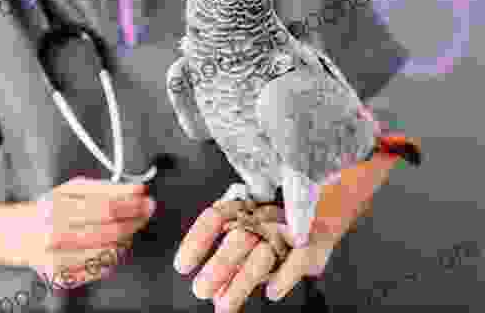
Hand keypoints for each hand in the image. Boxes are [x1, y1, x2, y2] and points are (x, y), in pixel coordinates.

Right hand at [9, 176, 155, 289]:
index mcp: (58, 207)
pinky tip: (112, 247)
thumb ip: (105, 188)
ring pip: (109, 252)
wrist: (21, 235)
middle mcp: (55, 233)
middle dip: (135, 220)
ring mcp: (58, 258)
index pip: (106, 206)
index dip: (132, 203)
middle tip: (146, 212)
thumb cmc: (51, 209)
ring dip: (126, 239)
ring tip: (126, 230)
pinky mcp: (62, 276)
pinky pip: (100, 269)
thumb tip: (136, 190)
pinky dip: (113, 258)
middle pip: (110, 230)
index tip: (146, 199)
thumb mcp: (74, 189)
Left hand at [174, 204, 337, 312]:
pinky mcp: (315, 243)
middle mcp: (264, 216)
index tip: (181, 267)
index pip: (214, 218)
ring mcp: (290, 228)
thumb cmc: (282, 223)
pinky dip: (284, 277)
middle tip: (199, 290)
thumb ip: (234, 264)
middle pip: (237, 240)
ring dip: (242, 282)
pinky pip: (298, 260)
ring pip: (262, 255)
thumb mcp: (254, 237)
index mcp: (246, 207)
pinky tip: (271, 294)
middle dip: (218, 267)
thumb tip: (213, 294)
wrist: (327, 205)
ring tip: (223, 306)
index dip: (196, 241)